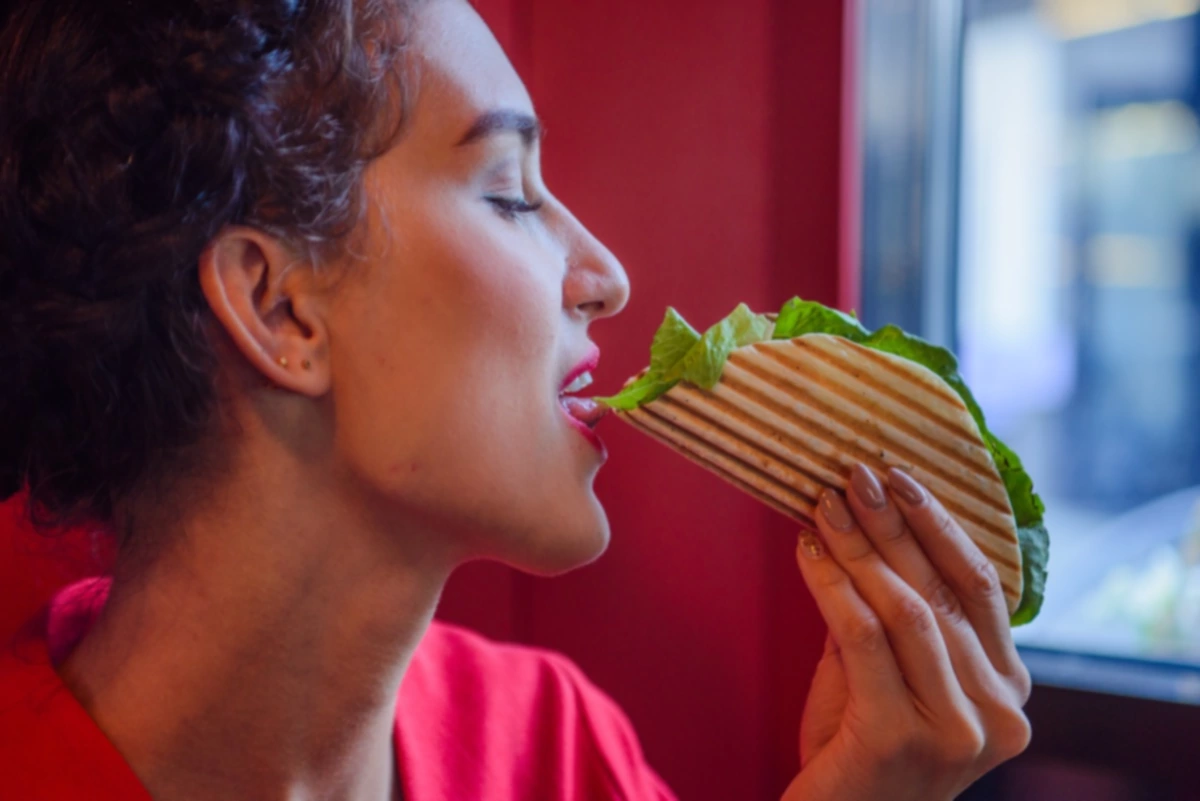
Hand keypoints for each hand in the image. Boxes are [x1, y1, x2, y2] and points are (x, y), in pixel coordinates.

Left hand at [782, 464, 1031, 800]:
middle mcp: (1000, 712)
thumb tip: (859, 524)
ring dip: (859, 548)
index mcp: (1009, 689)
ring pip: (905, 609)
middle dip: (892, 524)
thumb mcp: (884, 671)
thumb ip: (885, 612)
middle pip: (942, 590)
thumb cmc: (856, 749)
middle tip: (853, 474)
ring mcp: (958, 730)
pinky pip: (863, 637)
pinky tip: (808, 553)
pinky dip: (831, 585)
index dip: (940, 524)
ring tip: (825, 507)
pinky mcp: (902, 739)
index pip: (982, 586)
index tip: (899, 475)